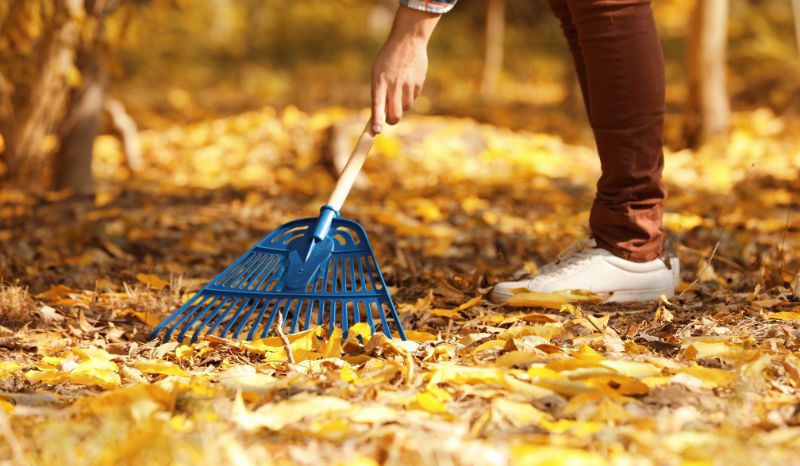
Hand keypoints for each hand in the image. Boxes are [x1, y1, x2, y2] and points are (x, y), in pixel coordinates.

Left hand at [370, 7, 440, 134]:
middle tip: (390, 118)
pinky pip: (414, 98)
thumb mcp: (378, 72)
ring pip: (406, 107)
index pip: (377, 105)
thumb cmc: (388, 59)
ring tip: (399, 91)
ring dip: (402, 105)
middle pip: (395, 114)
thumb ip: (379, 92)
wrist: (408, 41)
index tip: (376, 131)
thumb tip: (382, 114)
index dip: (377, 120)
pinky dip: (410, 95)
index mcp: (379, 81)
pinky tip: (408, 82)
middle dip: (392, 120)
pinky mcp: (418, 84)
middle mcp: (393, 85)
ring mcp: (407, 85)